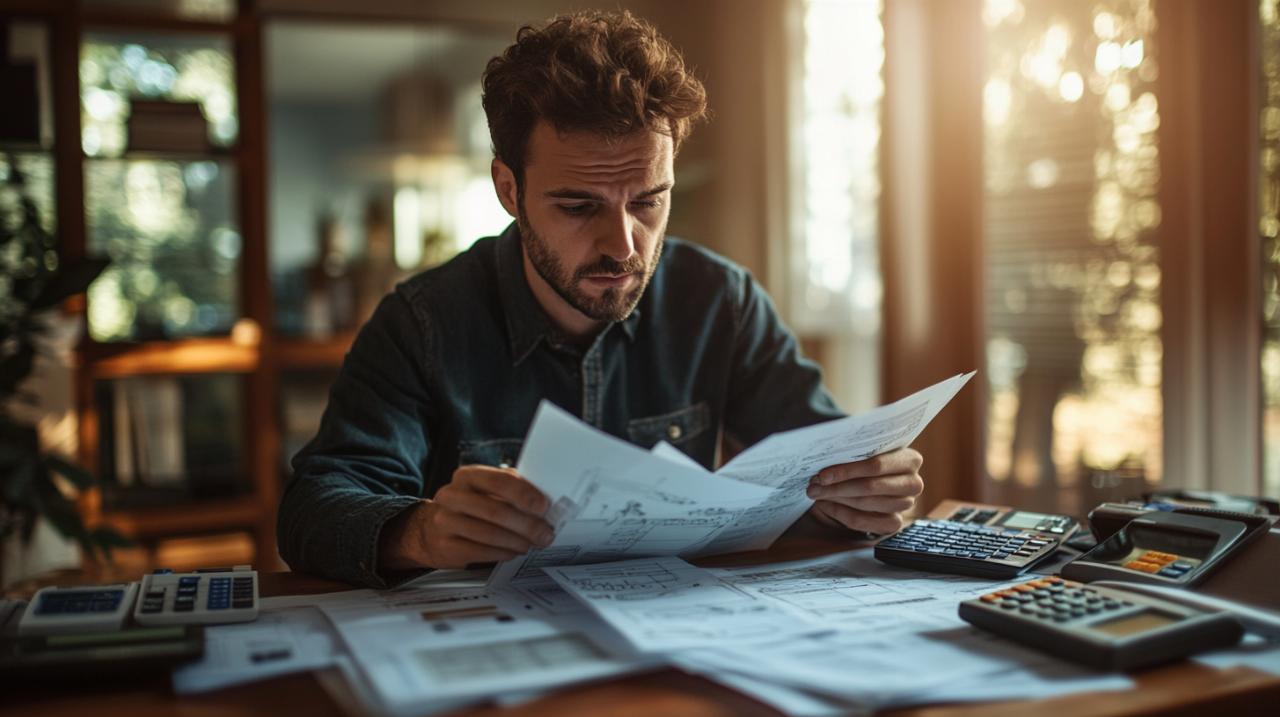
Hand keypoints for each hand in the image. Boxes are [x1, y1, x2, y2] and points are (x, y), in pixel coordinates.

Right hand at [379, 465, 554, 569]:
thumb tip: (546, 499)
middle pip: (496, 511)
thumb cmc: (468, 507)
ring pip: (489, 534)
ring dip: (517, 541)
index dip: (525, 494)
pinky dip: (503, 553)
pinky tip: (514, 551)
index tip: (544, 506)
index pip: (500, 481)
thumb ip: (511, 489)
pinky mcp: (445, 546)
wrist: (429, 529)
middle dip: (527, 525)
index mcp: (467, 476)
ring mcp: (445, 522)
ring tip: (532, 543)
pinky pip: (482, 552)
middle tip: (545, 533)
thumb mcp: (485, 489)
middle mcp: (452, 496)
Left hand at [804, 448, 923, 534]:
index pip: (876, 466)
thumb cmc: (865, 463)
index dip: (847, 471)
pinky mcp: (894, 523)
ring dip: (836, 498)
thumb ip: (853, 450)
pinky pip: (863, 521)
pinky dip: (841, 513)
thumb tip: (826, 453)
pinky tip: (826, 504)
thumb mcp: (863, 452)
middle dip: (838, 486)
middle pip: (870, 487)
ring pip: (865, 504)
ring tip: (817, 492)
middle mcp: (913, 483)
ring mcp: (906, 504)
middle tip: (814, 485)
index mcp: (910, 459)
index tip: (822, 474)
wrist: (869, 483)